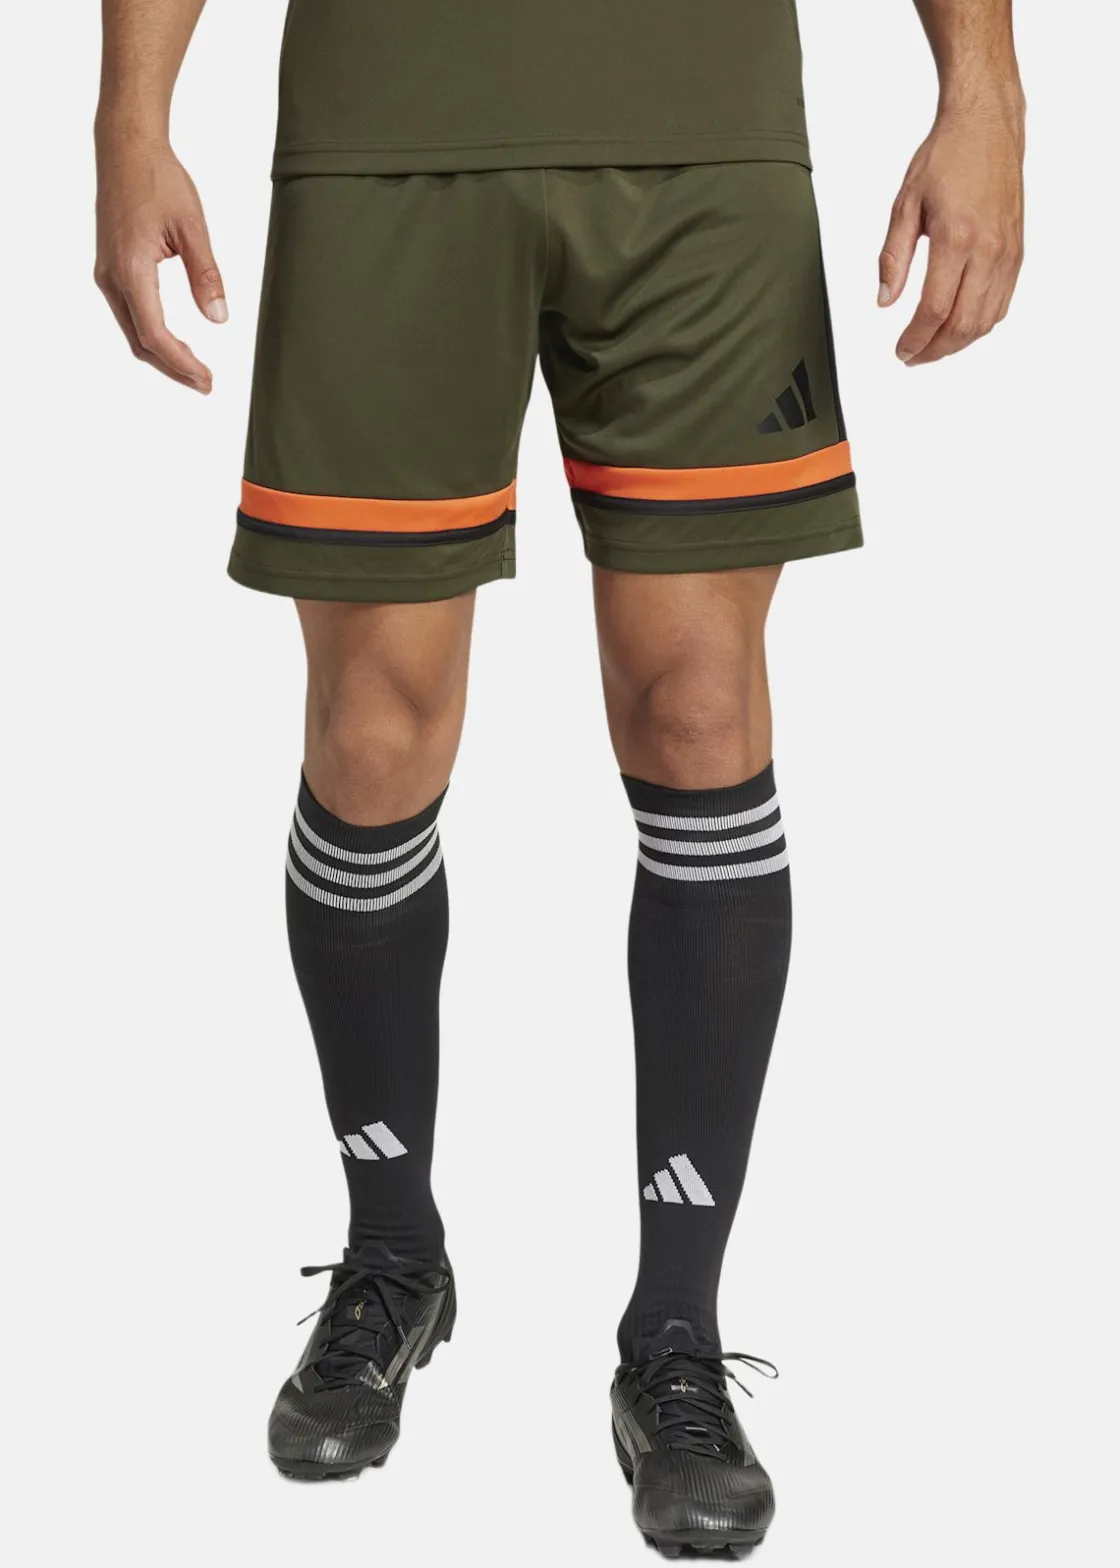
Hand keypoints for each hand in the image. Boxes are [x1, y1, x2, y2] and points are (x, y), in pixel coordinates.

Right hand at [95, 138, 226, 391]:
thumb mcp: (192, 227)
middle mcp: (112, 277)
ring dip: (162, 354)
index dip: (182, 364)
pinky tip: (174, 341)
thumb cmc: (159, 179)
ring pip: (132, 331)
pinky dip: (151, 335)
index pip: (155, 335)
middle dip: (173, 368)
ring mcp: (107, 273)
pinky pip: (129, 314)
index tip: (207, 379)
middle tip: (206, 383)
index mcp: (131, 269)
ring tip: (194, 369)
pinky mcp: (110, 268)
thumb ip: (206, 275)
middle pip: (140, 342)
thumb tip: (218, 318)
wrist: (126, 147)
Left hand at [878, 98, 1024, 365]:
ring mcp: (1008, 252)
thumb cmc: (946, 156)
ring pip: (986, 320)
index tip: (900, 351)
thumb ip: (893, 257)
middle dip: (935, 350)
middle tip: (912, 356)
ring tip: (932, 347)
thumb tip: (884, 300)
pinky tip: (959, 326)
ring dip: (957, 343)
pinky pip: (1001, 302)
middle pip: (963, 324)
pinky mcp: (1017, 251)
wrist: (987, 125)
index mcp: (956, 238)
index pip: (935, 310)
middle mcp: (988, 249)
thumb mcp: (904, 205)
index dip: (916, 340)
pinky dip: (980, 324)